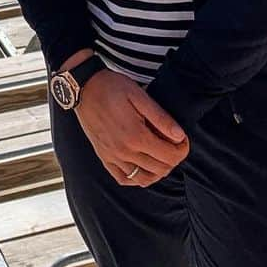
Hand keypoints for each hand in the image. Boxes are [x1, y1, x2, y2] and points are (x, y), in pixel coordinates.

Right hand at [75, 68, 188, 185]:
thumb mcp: (139, 96)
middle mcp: (124, 152)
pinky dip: (137, 178)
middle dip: (173, 159)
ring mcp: (112, 157)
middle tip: (174, 144)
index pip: (169, 156)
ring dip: (158, 171)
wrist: (84, 87)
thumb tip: (180, 135)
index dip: (182, 149)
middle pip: (160, 169)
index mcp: (136, 136)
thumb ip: (161, 118)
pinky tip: (142, 166)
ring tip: (161, 156)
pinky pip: (123, 179)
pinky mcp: (103, 157)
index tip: (183, 139)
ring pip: (143, 179)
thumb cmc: (112, 87)